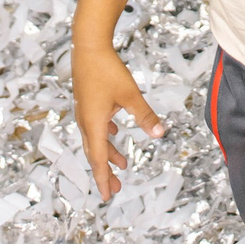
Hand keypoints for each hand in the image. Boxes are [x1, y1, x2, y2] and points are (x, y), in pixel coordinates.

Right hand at [73, 39, 162, 198]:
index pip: (99, 158)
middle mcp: (86, 121)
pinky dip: (105, 137)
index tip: (106, 196)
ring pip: (95, 141)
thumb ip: (144, 115)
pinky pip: (95, 127)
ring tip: (122, 164)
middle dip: (105, 172)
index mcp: (94, 123)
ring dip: (107, 154)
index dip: (103, 179)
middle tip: (114, 190)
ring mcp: (84, 112)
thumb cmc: (107, 69)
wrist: (87, 46)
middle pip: (95, 154)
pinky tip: (114, 134)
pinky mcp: (86, 103)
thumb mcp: (130, 94)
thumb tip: (160, 133)